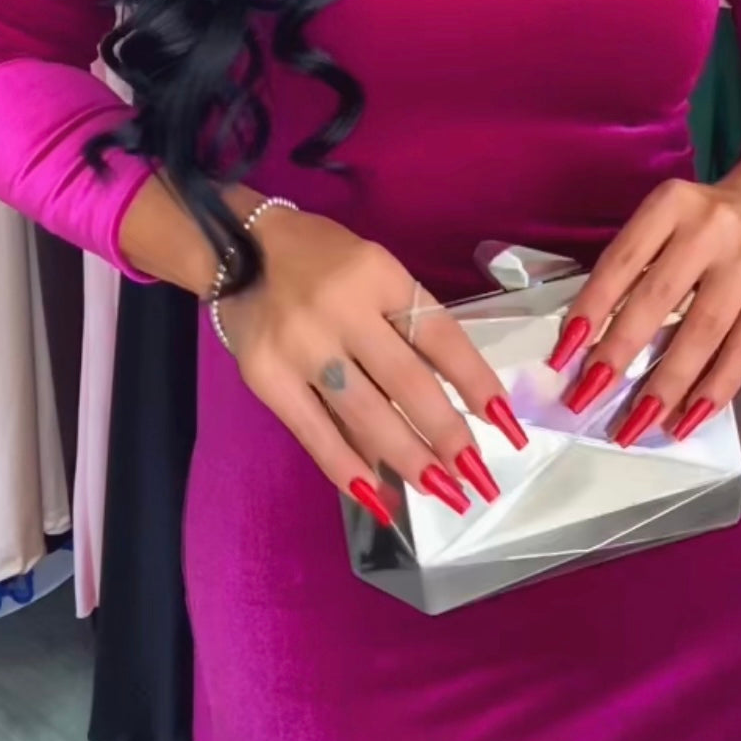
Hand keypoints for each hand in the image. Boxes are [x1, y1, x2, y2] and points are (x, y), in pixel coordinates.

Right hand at [217, 206, 527, 524]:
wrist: (233, 243)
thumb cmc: (319, 258)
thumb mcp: (373, 271)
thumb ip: (401, 327)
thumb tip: (440, 407)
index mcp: (380, 274)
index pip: (440, 335)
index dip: (477, 382)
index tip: (507, 425)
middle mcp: (344, 308)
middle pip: (408, 382)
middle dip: (449, 435)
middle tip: (481, 478)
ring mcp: (301, 344)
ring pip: (366, 414)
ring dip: (408, 459)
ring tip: (444, 492)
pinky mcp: (265, 376)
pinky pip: (314, 432)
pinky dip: (346, 468)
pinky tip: (376, 497)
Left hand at [547, 179, 740, 445]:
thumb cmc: (700, 225)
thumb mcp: (662, 223)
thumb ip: (631, 267)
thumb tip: (587, 342)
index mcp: (670, 204)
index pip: (621, 261)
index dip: (590, 309)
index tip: (563, 356)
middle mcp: (712, 228)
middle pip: (658, 299)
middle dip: (620, 354)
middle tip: (588, 397)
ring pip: (702, 333)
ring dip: (666, 386)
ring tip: (636, 424)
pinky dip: (713, 390)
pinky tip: (686, 419)